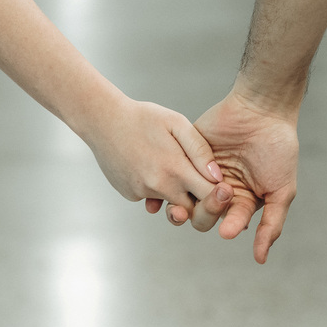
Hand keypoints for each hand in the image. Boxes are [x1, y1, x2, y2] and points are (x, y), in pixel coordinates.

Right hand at [83, 96, 229, 219]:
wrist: (102, 120)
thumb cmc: (143, 117)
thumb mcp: (177, 123)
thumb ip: (200, 150)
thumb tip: (217, 177)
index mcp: (176, 169)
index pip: (209, 196)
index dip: (220, 194)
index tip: (224, 186)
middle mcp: (159, 186)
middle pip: (192, 209)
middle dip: (200, 202)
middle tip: (201, 183)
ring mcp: (142, 192)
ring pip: (171, 203)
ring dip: (177, 193)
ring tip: (171, 166)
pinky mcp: (130, 194)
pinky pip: (152, 197)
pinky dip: (156, 187)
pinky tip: (149, 164)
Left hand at [169, 91, 298, 263]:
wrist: (261, 109)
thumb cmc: (277, 149)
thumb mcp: (281, 190)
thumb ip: (271, 225)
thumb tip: (260, 259)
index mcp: (241, 201)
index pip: (228, 223)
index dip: (228, 223)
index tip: (230, 224)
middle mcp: (219, 191)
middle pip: (202, 217)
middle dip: (207, 212)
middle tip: (219, 193)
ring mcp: (199, 174)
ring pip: (182, 201)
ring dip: (180, 207)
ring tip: (179, 208)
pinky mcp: (185, 156)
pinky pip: (170, 176)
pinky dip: (163, 188)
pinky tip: (161, 195)